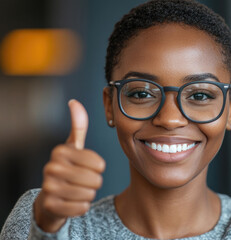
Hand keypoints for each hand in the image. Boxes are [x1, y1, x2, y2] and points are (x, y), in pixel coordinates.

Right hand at [34, 99, 105, 232]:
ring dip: (88, 194)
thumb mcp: (73, 147)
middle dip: (94, 182)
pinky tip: (72, 201)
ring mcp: (49, 187)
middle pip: (95, 180)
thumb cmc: (68, 168)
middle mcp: (51, 167)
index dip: (98, 168)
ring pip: (89, 194)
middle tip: (82, 180)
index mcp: (60, 151)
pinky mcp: (51, 205)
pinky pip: (82, 208)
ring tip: (76, 189)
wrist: (51, 196)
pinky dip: (82, 206)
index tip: (88, 167)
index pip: (99, 164)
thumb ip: (78, 126)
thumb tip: (74, 102)